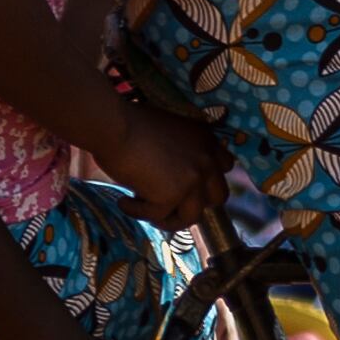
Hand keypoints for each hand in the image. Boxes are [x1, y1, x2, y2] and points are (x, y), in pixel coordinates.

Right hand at [100, 99, 228, 228]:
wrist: (114, 126)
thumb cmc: (130, 121)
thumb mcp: (168, 129)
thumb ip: (180, 149)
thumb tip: (169, 174)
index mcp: (207, 140)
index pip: (225, 166)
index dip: (207, 180)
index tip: (189, 185)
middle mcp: (206, 161)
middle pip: (217, 197)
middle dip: (195, 202)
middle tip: (171, 202)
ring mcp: (192, 181)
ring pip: (191, 216)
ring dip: (168, 217)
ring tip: (145, 209)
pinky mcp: (171, 196)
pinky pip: (157, 217)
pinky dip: (137, 212)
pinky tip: (123, 202)